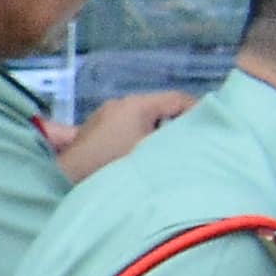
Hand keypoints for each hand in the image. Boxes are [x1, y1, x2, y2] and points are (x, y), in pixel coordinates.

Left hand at [54, 87, 192, 180]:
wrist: (65, 177)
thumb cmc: (111, 162)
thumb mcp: (151, 150)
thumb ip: (175, 138)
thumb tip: (196, 136)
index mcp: (136, 104)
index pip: (178, 98)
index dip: (198, 111)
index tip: (211, 130)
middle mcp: (120, 104)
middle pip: (162, 108)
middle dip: (179, 124)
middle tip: (194, 144)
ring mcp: (106, 116)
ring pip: (146, 119)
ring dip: (160, 133)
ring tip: (172, 152)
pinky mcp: (97, 130)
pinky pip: (129, 129)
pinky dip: (142, 138)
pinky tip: (148, 155)